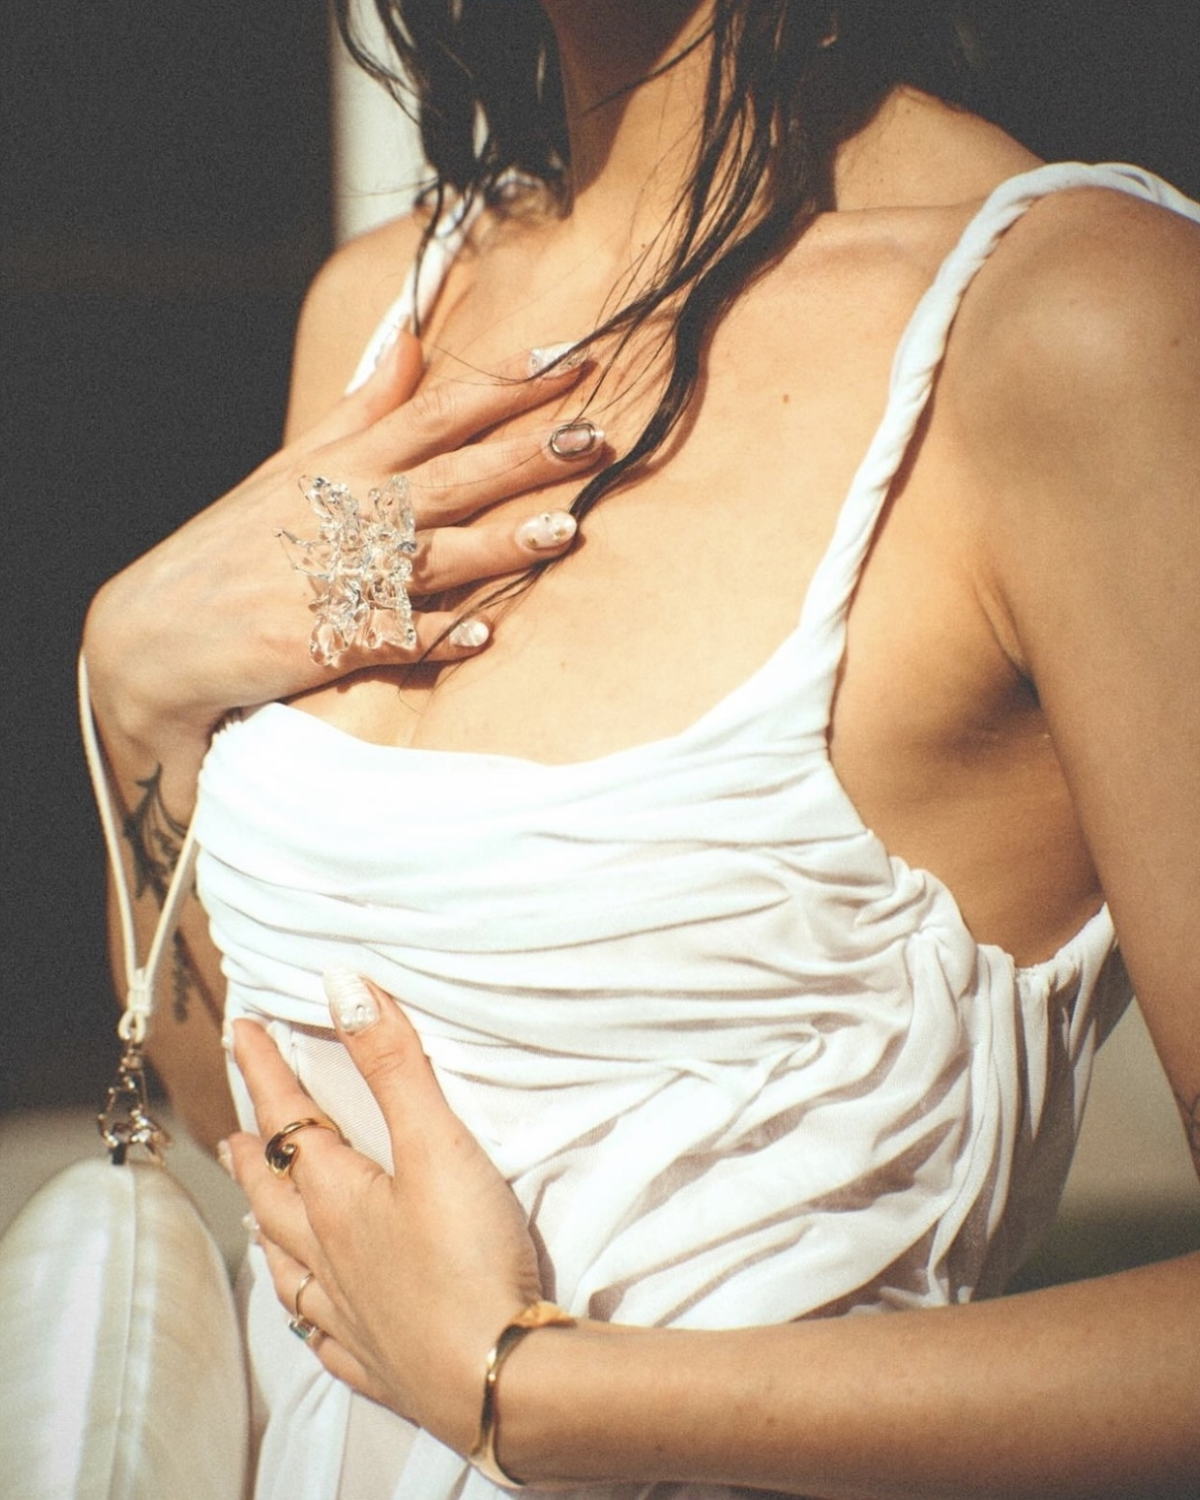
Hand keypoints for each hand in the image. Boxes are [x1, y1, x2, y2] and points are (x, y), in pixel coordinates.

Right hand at [83, 333, 599, 779]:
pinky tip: (484, 633)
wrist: (153, 635)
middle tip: (594, 433)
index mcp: (342, 467)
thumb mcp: (293, 465)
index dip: (505, 387)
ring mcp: (333, 578)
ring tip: (564, 528)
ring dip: (497, 543)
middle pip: (447, 475)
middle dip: (522, 453)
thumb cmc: (236, 547)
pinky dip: (434, 636)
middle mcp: (344, 514)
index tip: (571, 360)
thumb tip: (411, 341)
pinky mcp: (320, 641)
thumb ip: (361, 409)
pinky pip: (389, 638)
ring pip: (430, 554)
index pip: (437, 413)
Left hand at [225, 974, 543, 1453]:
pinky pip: (324, 1334)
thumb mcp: (436, 1144)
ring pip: (290, 1264)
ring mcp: (349, 1314)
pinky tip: (311, 1314)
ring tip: (252, 1213)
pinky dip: (308, 1313)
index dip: (266, 1071)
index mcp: (337, 1199)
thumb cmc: (467, 1257)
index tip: (242, 1032)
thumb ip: (392, 1064)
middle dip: (255, 1155)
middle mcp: (329, 1255)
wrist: (495, 1377)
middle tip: (233, 1134)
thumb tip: (342, 987)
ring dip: (267, 1230)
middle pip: (276, 1195)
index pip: (290, 1120)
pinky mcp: (379, 1360)